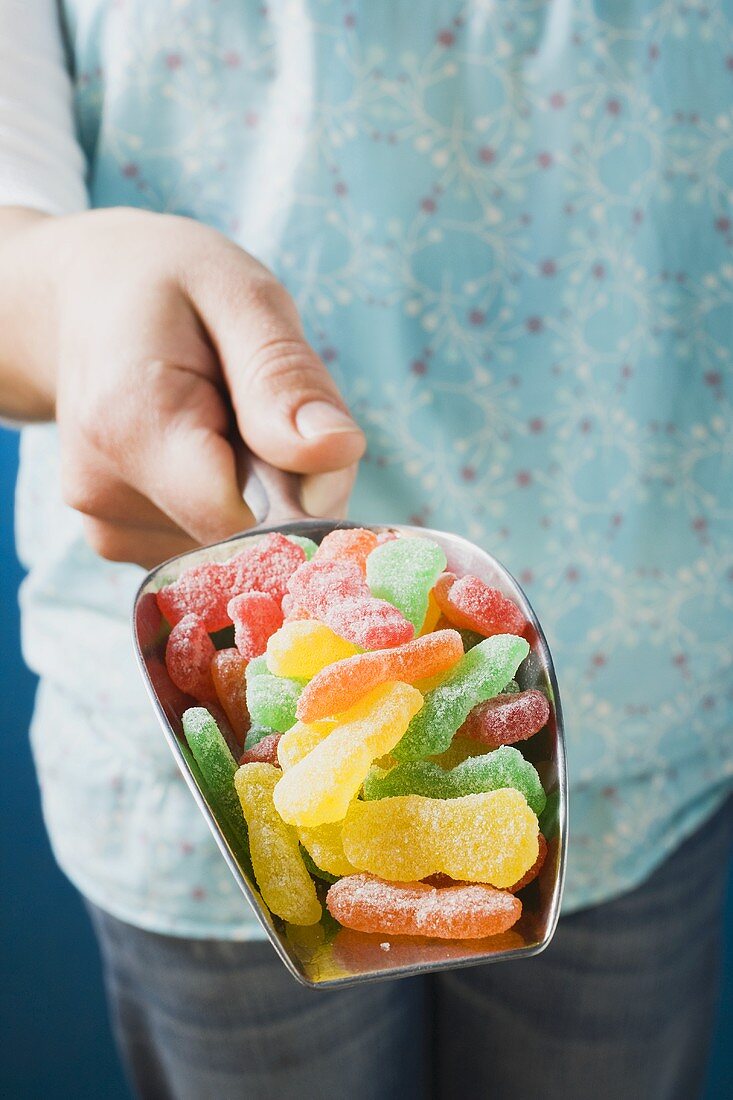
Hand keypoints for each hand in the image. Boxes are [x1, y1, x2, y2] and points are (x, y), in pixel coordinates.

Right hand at [0, 207, 365, 567]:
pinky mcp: (115, 539)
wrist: (85, 298)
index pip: (246, 519)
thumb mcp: (240, 295)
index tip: (303, 436)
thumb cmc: (171, 286)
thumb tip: (338, 451)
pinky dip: (228, 505)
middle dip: (284, 488)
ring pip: (232, 543)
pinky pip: (207, 544)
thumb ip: (285, 378)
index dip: (301, 492)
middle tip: (260, 408)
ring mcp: (103, 523)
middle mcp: (102, 491)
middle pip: (245, 535)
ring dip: (257, 493)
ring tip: (222, 418)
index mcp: (131, 422)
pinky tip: (203, 448)